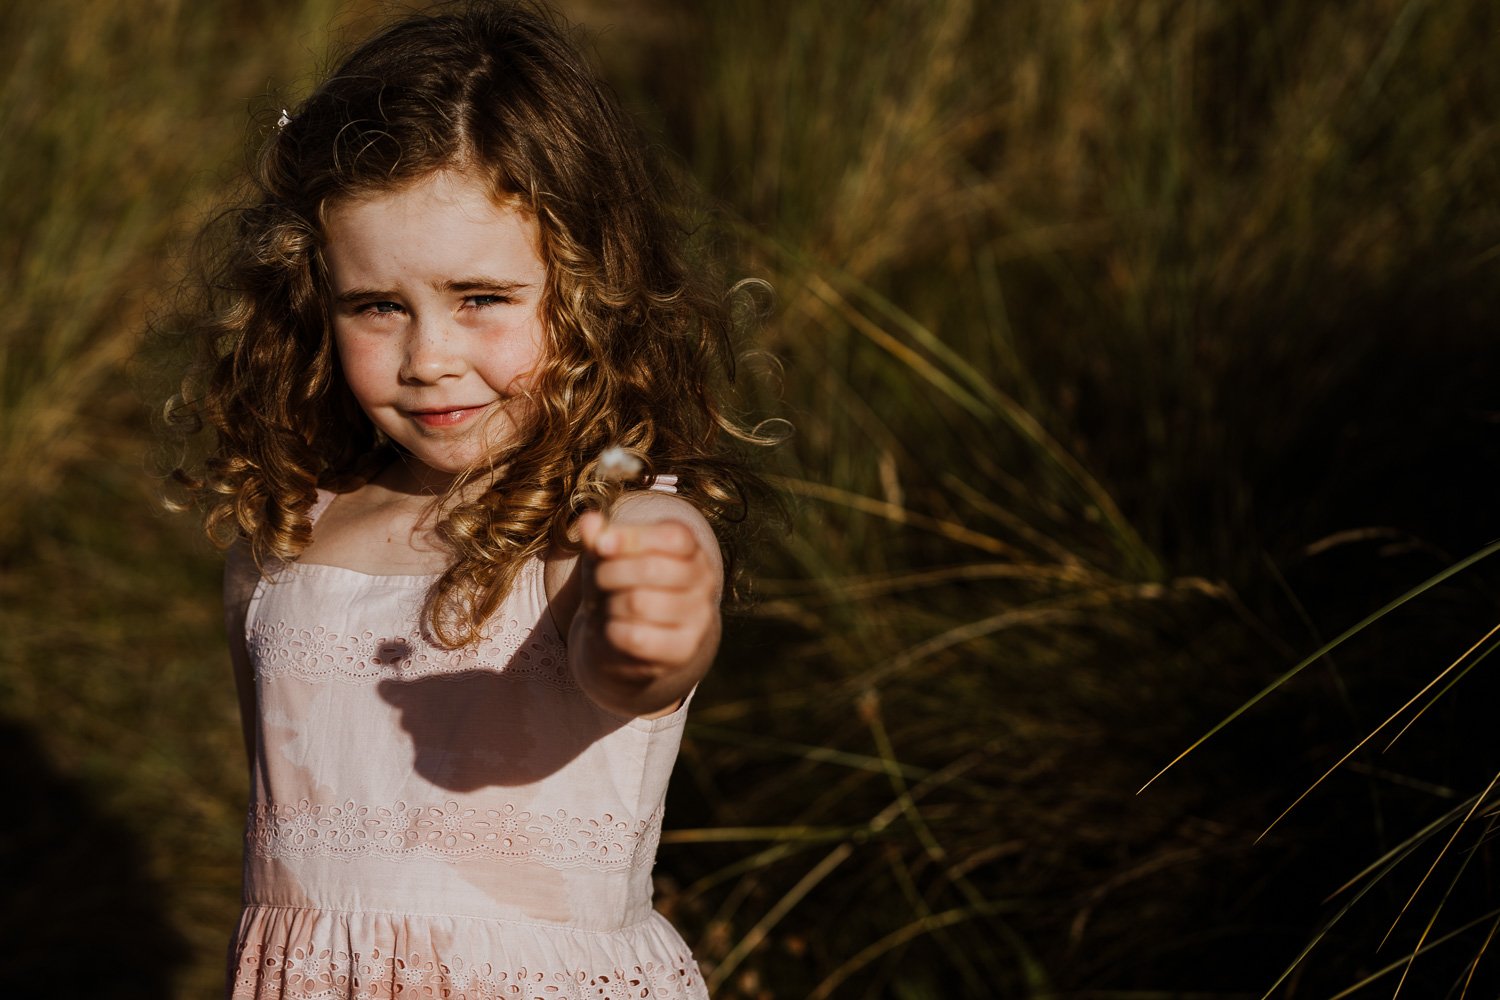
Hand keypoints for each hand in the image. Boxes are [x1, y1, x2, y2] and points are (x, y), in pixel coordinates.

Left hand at [571, 502, 721, 714]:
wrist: (631, 643)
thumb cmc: (620, 588)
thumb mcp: (608, 559)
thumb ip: (599, 540)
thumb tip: (589, 521)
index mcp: (692, 551)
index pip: (674, 536)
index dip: (633, 537)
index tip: (601, 545)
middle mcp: (704, 582)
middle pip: (652, 568)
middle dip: (611, 572)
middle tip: (600, 580)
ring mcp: (699, 618)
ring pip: (639, 603)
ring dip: (611, 604)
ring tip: (610, 607)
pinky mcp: (683, 650)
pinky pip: (636, 636)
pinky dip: (613, 631)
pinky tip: (614, 630)